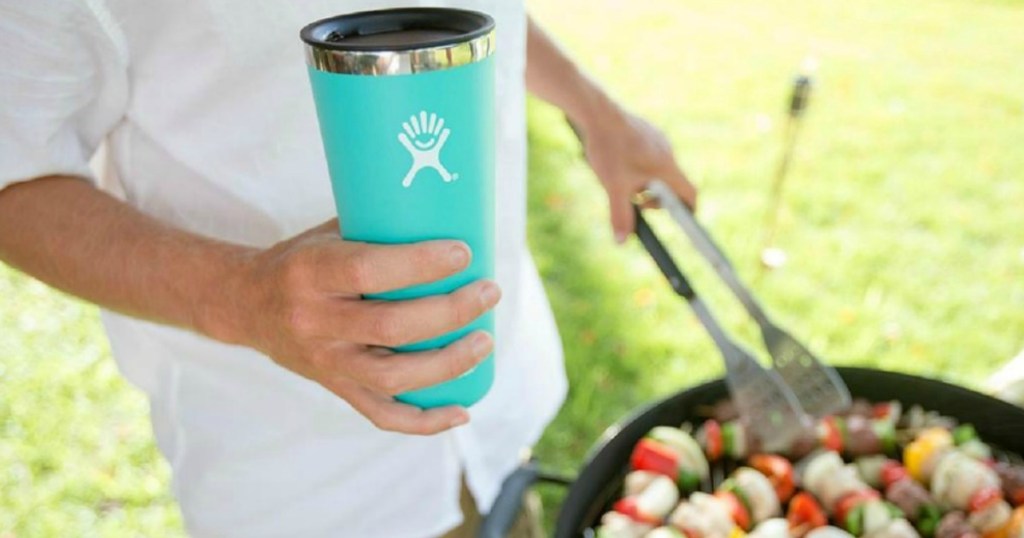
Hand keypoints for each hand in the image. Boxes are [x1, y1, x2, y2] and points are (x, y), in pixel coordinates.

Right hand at [216, 220, 499, 434]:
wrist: (244, 305)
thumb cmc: (300, 259)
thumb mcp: (327, 233)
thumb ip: (377, 228)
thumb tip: (447, 213)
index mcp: (309, 272)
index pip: (369, 270)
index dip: (421, 264)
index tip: (463, 252)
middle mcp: (314, 322)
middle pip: (392, 327)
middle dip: (451, 311)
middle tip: (488, 291)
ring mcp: (324, 362)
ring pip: (393, 377)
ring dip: (448, 363)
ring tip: (485, 341)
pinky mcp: (334, 388)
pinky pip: (381, 415)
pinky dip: (424, 421)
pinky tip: (462, 411)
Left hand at [572, 100, 696, 242]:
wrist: (598, 112)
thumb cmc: (609, 148)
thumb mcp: (613, 186)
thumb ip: (620, 215)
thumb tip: (622, 241)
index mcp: (667, 168)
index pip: (690, 194)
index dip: (688, 210)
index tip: (681, 220)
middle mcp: (668, 152)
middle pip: (673, 184)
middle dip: (657, 198)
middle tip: (636, 201)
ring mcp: (658, 140)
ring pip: (659, 169)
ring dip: (646, 182)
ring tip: (623, 181)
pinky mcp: (647, 132)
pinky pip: (650, 155)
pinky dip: (639, 166)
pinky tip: (619, 162)